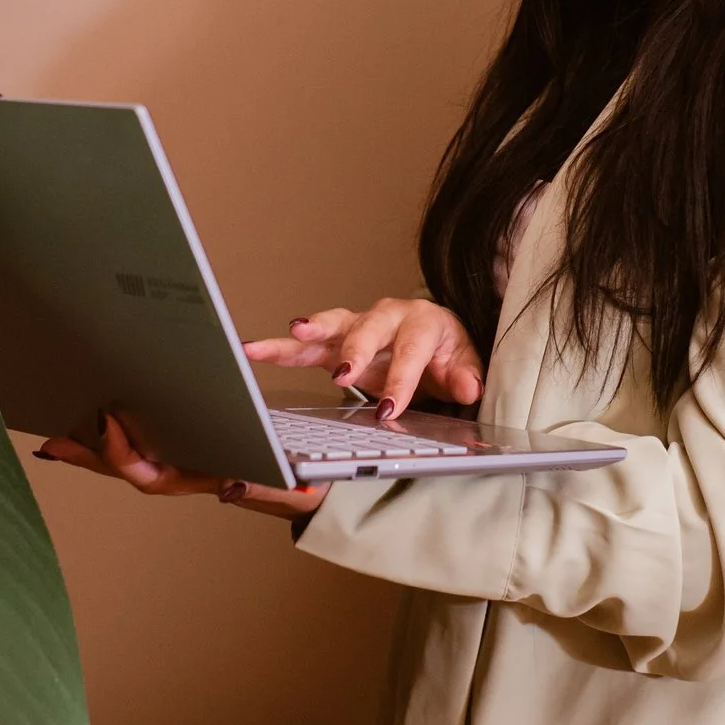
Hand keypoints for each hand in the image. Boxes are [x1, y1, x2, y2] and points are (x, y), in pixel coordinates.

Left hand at [33, 411, 321, 520]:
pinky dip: (111, 428)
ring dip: (89, 441)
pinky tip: (93, 412)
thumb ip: (261, 488)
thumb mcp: (288, 486)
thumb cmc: (295, 485)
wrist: (308, 487)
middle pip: (121, 466)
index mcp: (196, 481)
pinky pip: (138, 439)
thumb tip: (229, 489)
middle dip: (84, 452)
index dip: (120, 452)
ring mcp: (176, 460)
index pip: (147, 474)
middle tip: (49, 437)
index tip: (104, 420)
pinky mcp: (181, 445)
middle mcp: (178, 473)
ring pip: (123, 454)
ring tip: (57, 420)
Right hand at [242, 297, 483, 420]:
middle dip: (355, 352)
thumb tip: (468, 388)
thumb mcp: (462, 365)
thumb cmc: (445, 353)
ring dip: (314, 331)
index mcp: (422, 322)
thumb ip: (464, 377)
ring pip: (334, 325)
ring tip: (293, 333)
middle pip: (369, 329)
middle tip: (344, 376)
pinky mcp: (338, 340)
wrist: (433, 341)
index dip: (401, 379)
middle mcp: (388, 317)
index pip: (412, 350)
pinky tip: (256, 349)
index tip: (389, 407)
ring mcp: (359, 325)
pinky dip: (282, 346)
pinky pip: (308, 343)